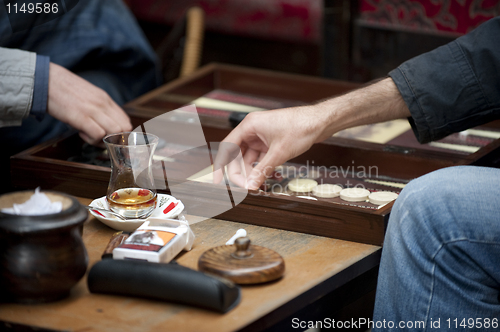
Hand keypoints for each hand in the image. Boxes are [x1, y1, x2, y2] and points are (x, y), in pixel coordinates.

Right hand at [47, 63, 131, 144]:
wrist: (44, 79)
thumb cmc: (63, 89)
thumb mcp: (88, 95)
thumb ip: (99, 108)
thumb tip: (106, 125)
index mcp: (105, 99)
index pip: (126, 120)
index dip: (121, 134)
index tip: (110, 138)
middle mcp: (103, 103)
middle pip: (124, 128)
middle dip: (114, 139)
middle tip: (99, 138)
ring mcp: (93, 109)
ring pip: (115, 132)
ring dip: (103, 140)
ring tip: (89, 135)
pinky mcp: (80, 116)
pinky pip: (98, 134)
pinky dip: (92, 139)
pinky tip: (81, 133)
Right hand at [213, 78, 409, 189]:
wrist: (320, 121)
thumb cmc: (301, 127)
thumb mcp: (279, 152)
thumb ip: (262, 170)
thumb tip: (251, 186)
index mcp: (249, 126)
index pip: (227, 147)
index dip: (221, 165)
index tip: (218, 181)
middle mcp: (253, 130)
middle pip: (238, 155)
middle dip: (242, 173)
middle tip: (247, 188)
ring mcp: (262, 136)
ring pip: (250, 159)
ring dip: (254, 173)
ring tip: (260, 186)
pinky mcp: (271, 141)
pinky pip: (261, 158)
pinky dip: (264, 168)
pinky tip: (271, 178)